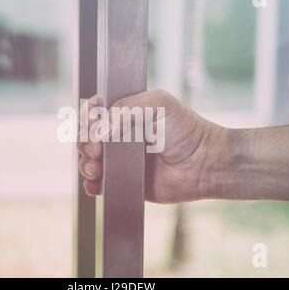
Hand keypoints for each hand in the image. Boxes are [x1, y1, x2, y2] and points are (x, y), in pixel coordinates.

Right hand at [77, 89, 227, 203]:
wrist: (204, 163)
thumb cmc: (186, 131)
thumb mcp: (158, 104)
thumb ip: (126, 108)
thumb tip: (100, 130)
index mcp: (127, 114)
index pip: (96, 111)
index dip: (88, 115)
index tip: (92, 119)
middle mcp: (121, 136)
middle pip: (88, 136)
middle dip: (84, 141)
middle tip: (96, 148)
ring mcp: (122, 159)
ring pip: (90, 160)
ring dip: (85, 163)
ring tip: (96, 167)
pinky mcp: (125, 180)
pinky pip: (101, 184)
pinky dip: (91, 185)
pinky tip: (94, 184)